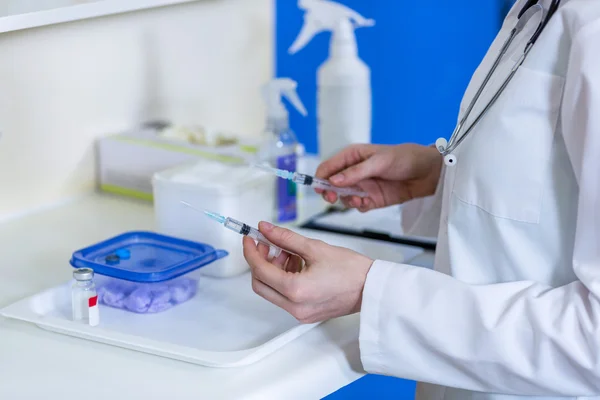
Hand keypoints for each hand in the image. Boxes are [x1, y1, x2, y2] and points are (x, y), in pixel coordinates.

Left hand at [242, 222, 373, 323]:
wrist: (372, 288)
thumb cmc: (351, 270)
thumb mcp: (315, 247)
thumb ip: (285, 238)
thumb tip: (265, 229)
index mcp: (295, 290)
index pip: (260, 270)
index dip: (251, 251)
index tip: (249, 237)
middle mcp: (294, 307)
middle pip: (260, 284)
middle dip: (260, 261)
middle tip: (267, 243)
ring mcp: (300, 313)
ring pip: (272, 290)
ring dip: (273, 269)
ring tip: (289, 252)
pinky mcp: (305, 313)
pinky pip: (285, 296)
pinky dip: (284, 278)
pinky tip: (297, 263)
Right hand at [315, 143, 442, 211]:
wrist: (427, 173)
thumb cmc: (404, 158)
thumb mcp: (379, 162)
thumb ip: (356, 172)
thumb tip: (334, 181)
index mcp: (352, 156)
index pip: (328, 167)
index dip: (321, 178)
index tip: (320, 188)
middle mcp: (354, 172)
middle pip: (331, 185)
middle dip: (329, 192)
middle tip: (332, 198)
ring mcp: (362, 186)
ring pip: (343, 197)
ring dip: (347, 201)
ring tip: (358, 201)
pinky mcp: (371, 199)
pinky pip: (357, 206)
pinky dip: (359, 207)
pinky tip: (366, 204)